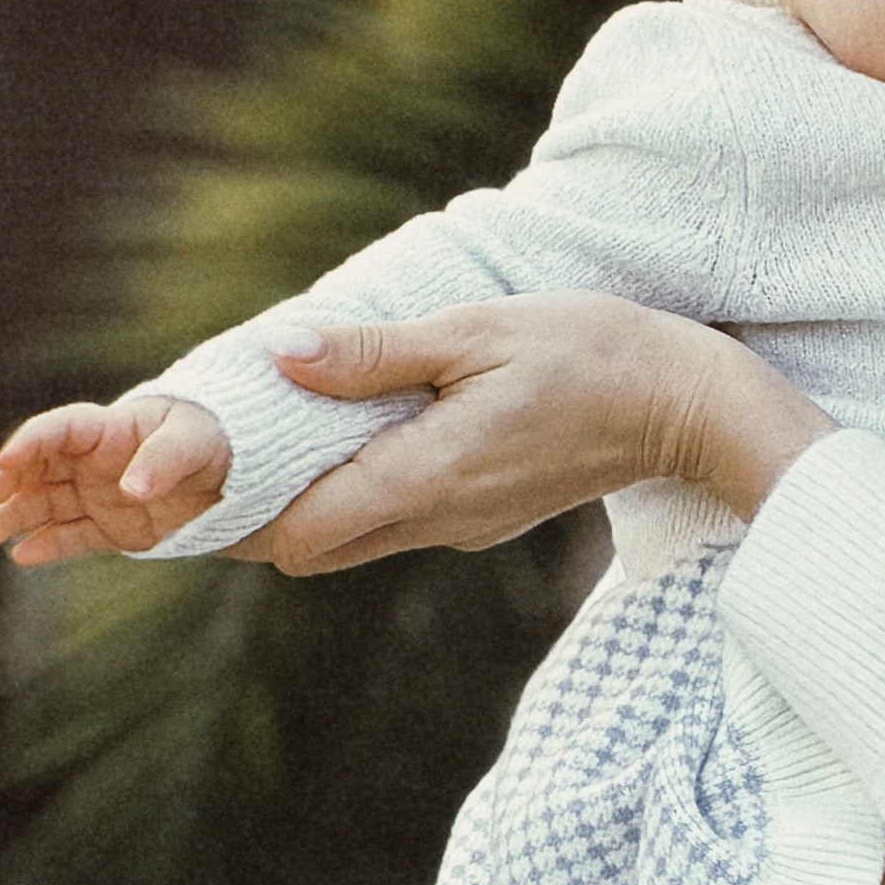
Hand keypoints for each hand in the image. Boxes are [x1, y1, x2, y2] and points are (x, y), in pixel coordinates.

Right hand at [0, 397, 230, 564]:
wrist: (242, 477)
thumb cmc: (219, 441)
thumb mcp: (197, 442)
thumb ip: (164, 461)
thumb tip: (131, 489)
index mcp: (109, 429)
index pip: (58, 430)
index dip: (29, 444)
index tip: (7, 465)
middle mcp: (95, 461)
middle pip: (40, 468)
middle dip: (10, 483)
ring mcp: (100, 495)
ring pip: (47, 505)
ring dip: (15, 517)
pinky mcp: (113, 528)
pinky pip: (73, 536)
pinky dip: (48, 545)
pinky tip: (21, 556)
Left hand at [232, 293, 833, 573]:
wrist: (687, 405)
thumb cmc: (591, 354)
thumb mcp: (475, 332)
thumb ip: (374, 353)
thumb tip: (279, 355)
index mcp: (426, 478)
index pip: (298, 536)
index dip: (237, 515)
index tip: (197, 477)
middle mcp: (438, 521)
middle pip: (309, 553)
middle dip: (255, 518)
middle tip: (217, 460)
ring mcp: (463, 526)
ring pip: (349, 541)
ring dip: (305, 504)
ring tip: (271, 444)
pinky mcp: (483, 515)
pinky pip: (393, 520)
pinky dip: (353, 494)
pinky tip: (347, 440)